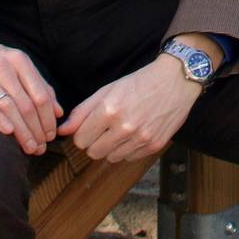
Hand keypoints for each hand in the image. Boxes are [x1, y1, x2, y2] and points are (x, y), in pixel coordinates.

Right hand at [0, 39, 62, 154]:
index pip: (40, 94)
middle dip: (36, 129)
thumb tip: (58, 112)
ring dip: (21, 131)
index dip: (48, 118)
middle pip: (26, 104)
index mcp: (19, 61)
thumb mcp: (18, 66)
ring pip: (8, 107)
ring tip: (29, 147)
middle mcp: (3, 66)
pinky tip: (8, 132)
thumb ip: (39, 86)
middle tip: (41, 148)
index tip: (51, 136)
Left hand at [56, 57, 200, 162]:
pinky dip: (128, 149)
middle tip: (104, 129)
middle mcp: (124, 127)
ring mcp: (140, 138)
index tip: (89, 127)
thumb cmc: (139, 82)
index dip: (82, 133)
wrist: (175, 80)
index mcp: (109, 110)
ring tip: (121, 129)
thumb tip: (62, 131)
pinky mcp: (154, 145)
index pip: (80, 140)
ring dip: (111, 147)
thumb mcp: (107, 90)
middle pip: (93, 152)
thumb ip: (82, 112)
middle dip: (94, 142)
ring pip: (110, 158)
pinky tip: (135, 133)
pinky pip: (129, 158)